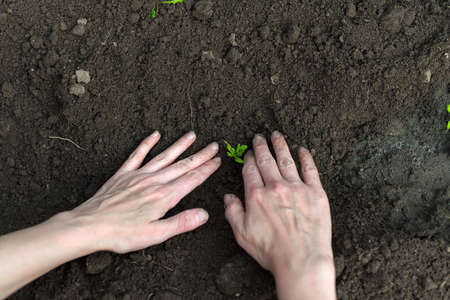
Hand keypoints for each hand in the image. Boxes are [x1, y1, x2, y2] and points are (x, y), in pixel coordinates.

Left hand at [69, 131, 220, 253]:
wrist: (89, 226)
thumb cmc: (121, 234)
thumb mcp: (154, 235)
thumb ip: (180, 223)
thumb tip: (204, 214)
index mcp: (164, 197)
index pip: (191, 179)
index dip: (206, 169)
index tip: (217, 160)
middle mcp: (154, 182)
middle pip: (182, 165)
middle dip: (200, 156)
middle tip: (213, 146)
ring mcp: (138, 176)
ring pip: (164, 156)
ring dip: (179, 145)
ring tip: (192, 135)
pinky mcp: (123, 174)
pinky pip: (138, 155)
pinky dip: (147, 144)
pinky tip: (155, 135)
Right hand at [224, 132, 335, 299]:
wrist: (301, 260)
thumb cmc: (271, 251)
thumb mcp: (242, 234)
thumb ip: (233, 212)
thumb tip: (229, 197)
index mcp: (256, 195)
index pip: (251, 169)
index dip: (249, 158)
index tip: (249, 152)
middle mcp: (275, 187)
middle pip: (267, 160)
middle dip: (261, 146)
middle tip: (259, 137)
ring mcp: (297, 188)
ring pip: (286, 160)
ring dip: (280, 146)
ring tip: (277, 136)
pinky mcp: (315, 193)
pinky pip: (310, 169)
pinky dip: (306, 158)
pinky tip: (302, 150)